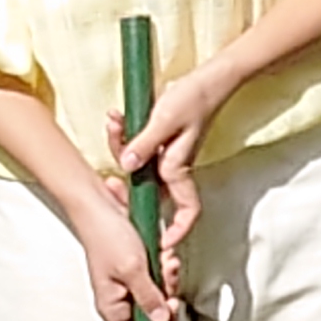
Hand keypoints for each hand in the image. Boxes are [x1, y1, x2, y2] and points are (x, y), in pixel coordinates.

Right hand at [61, 168, 175, 320]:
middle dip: (166, 301)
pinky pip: (159, 277)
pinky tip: (164, 257)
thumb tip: (161, 318)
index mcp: (111, 306)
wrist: (99, 204)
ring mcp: (129, 283)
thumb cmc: (104, 233)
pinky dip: (165, 268)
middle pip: (152, 318)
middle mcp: (120, 298)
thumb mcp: (133, 269)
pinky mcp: (138, 268)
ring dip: (167, 280)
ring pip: (159, 296)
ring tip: (164, 265)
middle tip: (168, 288)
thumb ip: (149, 297)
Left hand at [99, 78, 220, 306]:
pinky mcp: (158, 142)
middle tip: (112, 148)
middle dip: (122, 168)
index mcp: (179, 168)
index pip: (187, 211)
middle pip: (145, 186)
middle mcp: (172, 167)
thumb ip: (144, 144)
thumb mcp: (165, 120)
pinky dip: (123, 132)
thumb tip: (126, 166)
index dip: (177, 230)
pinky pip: (135, 146)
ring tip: (114, 119)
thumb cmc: (194, 98)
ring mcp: (164, 155)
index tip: (162, 242)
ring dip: (119, 142)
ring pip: (135, 164)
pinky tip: (116, 116)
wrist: (208, 78)